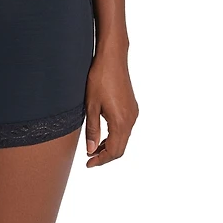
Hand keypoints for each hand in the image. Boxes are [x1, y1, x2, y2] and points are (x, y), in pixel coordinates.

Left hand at [84, 49, 138, 167]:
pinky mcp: (132, 106)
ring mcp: (133, 112)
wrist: (112, 58)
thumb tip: (91, 150)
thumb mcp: (91, 105)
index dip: (101, 160)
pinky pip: (125, 127)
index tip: (89, 164)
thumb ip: (92, 129)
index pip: (114, 151)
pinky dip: (115, 135)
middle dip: (106, 155)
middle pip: (121, 147)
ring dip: (110, 145)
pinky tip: (103, 132)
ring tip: (94, 147)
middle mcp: (131, 119)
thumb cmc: (100, 79)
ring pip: (123, 137)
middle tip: (90, 158)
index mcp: (121, 122)